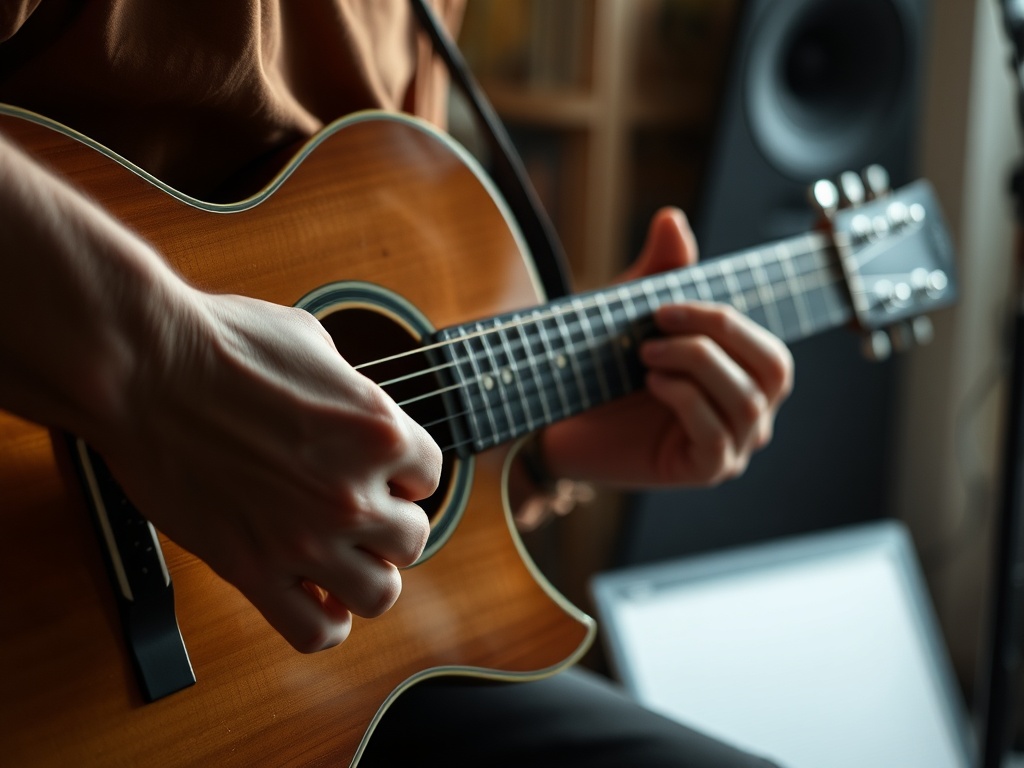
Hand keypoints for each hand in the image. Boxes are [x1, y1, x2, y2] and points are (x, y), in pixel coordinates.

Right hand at [0, 136, 439, 652]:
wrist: (144, 370)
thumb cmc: (220, 343)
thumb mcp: (313, 343)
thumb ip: (350, 391)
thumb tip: (356, 408)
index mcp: (378, 431)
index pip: (430, 474)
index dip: (406, 474)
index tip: (384, 475)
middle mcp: (353, 492)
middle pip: (413, 538)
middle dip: (390, 526)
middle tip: (362, 516)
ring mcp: (305, 539)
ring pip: (379, 593)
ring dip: (369, 577)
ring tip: (346, 561)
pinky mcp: (252, 570)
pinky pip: (313, 632)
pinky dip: (324, 624)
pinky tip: (316, 601)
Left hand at [541, 208, 792, 487]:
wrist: (559, 423)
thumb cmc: (603, 372)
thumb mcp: (633, 313)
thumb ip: (660, 270)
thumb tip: (672, 219)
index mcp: (745, 377)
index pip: (770, 348)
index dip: (726, 320)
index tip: (664, 305)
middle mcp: (750, 416)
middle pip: (775, 371)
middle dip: (719, 335)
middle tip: (658, 325)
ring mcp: (732, 449)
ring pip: (747, 402)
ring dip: (695, 365)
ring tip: (645, 355)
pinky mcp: (706, 472)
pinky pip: (718, 437)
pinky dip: (686, 400)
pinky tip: (652, 383)